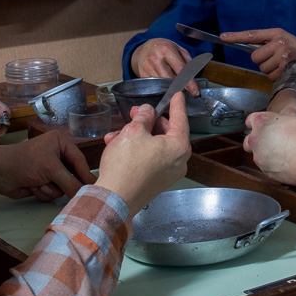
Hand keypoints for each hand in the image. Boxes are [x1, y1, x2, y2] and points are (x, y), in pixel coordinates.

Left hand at [0, 132, 96, 200]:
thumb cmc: (25, 163)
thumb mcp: (51, 170)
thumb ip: (71, 182)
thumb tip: (86, 194)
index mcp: (61, 143)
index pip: (80, 160)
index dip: (86, 175)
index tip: (96, 188)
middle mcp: (57, 155)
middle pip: (73, 176)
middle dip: (62, 183)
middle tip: (63, 188)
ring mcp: (49, 170)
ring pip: (62, 187)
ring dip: (50, 188)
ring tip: (37, 182)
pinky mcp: (42, 182)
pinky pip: (52, 193)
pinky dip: (43, 192)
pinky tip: (31, 186)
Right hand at [95, 94, 191, 214]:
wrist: (114, 199)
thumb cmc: (126, 168)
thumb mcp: (133, 131)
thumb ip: (144, 117)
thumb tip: (147, 112)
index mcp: (178, 147)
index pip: (181, 119)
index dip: (177, 104)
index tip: (177, 96)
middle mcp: (178, 162)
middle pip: (166, 132)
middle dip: (148, 122)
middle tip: (135, 114)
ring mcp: (168, 174)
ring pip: (154, 145)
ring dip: (136, 137)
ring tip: (117, 135)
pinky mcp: (156, 181)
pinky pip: (149, 159)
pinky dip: (136, 150)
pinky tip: (118, 147)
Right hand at [130, 38, 199, 96]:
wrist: (145, 48)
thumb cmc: (164, 49)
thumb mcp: (178, 49)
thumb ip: (188, 62)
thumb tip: (195, 78)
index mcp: (167, 49)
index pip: (181, 70)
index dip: (189, 83)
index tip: (195, 92)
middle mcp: (156, 58)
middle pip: (171, 80)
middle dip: (180, 88)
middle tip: (186, 91)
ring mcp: (147, 67)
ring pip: (163, 85)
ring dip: (171, 89)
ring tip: (175, 87)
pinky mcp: (142, 75)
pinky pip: (155, 87)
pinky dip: (162, 88)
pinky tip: (165, 85)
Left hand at [220, 28, 295, 80]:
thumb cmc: (294, 48)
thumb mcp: (281, 39)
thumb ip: (265, 42)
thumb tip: (247, 47)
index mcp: (276, 33)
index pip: (252, 34)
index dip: (236, 36)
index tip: (223, 37)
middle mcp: (279, 43)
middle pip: (255, 57)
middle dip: (262, 60)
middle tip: (274, 58)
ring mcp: (282, 56)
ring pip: (262, 68)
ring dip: (269, 68)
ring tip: (281, 64)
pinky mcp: (285, 68)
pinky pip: (270, 76)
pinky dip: (275, 75)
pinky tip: (284, 70)